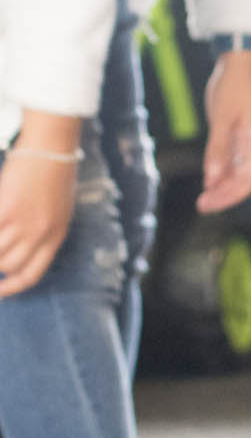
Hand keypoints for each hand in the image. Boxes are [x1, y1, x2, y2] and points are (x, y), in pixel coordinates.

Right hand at [0, 112, 82, 298]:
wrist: (52, 150)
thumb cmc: (53, 178)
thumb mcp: (57, 212)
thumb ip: (42, 234)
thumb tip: (20, 252)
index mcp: (56, 238)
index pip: (31, 274)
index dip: (11, 288)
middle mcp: (40, 235)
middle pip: (7, 266)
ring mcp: (22, 223)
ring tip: (1, 228)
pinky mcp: (5, 208)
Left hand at [197, 50, 250, 213]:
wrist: (241, 64)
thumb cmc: (233, 88)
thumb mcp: (221, 118)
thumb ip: (217, 148)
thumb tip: (211, 178)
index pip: (249, 180)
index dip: (230, 196)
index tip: (209, 203)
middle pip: (245, 180)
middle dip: (225, 196)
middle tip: (202, 206)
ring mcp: (250, 140)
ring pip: (240, 172)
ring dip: (223, 186)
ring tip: (204, 197)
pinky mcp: (241, 134)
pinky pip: (234, 160)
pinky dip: (223, 172)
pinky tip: (210, 178)